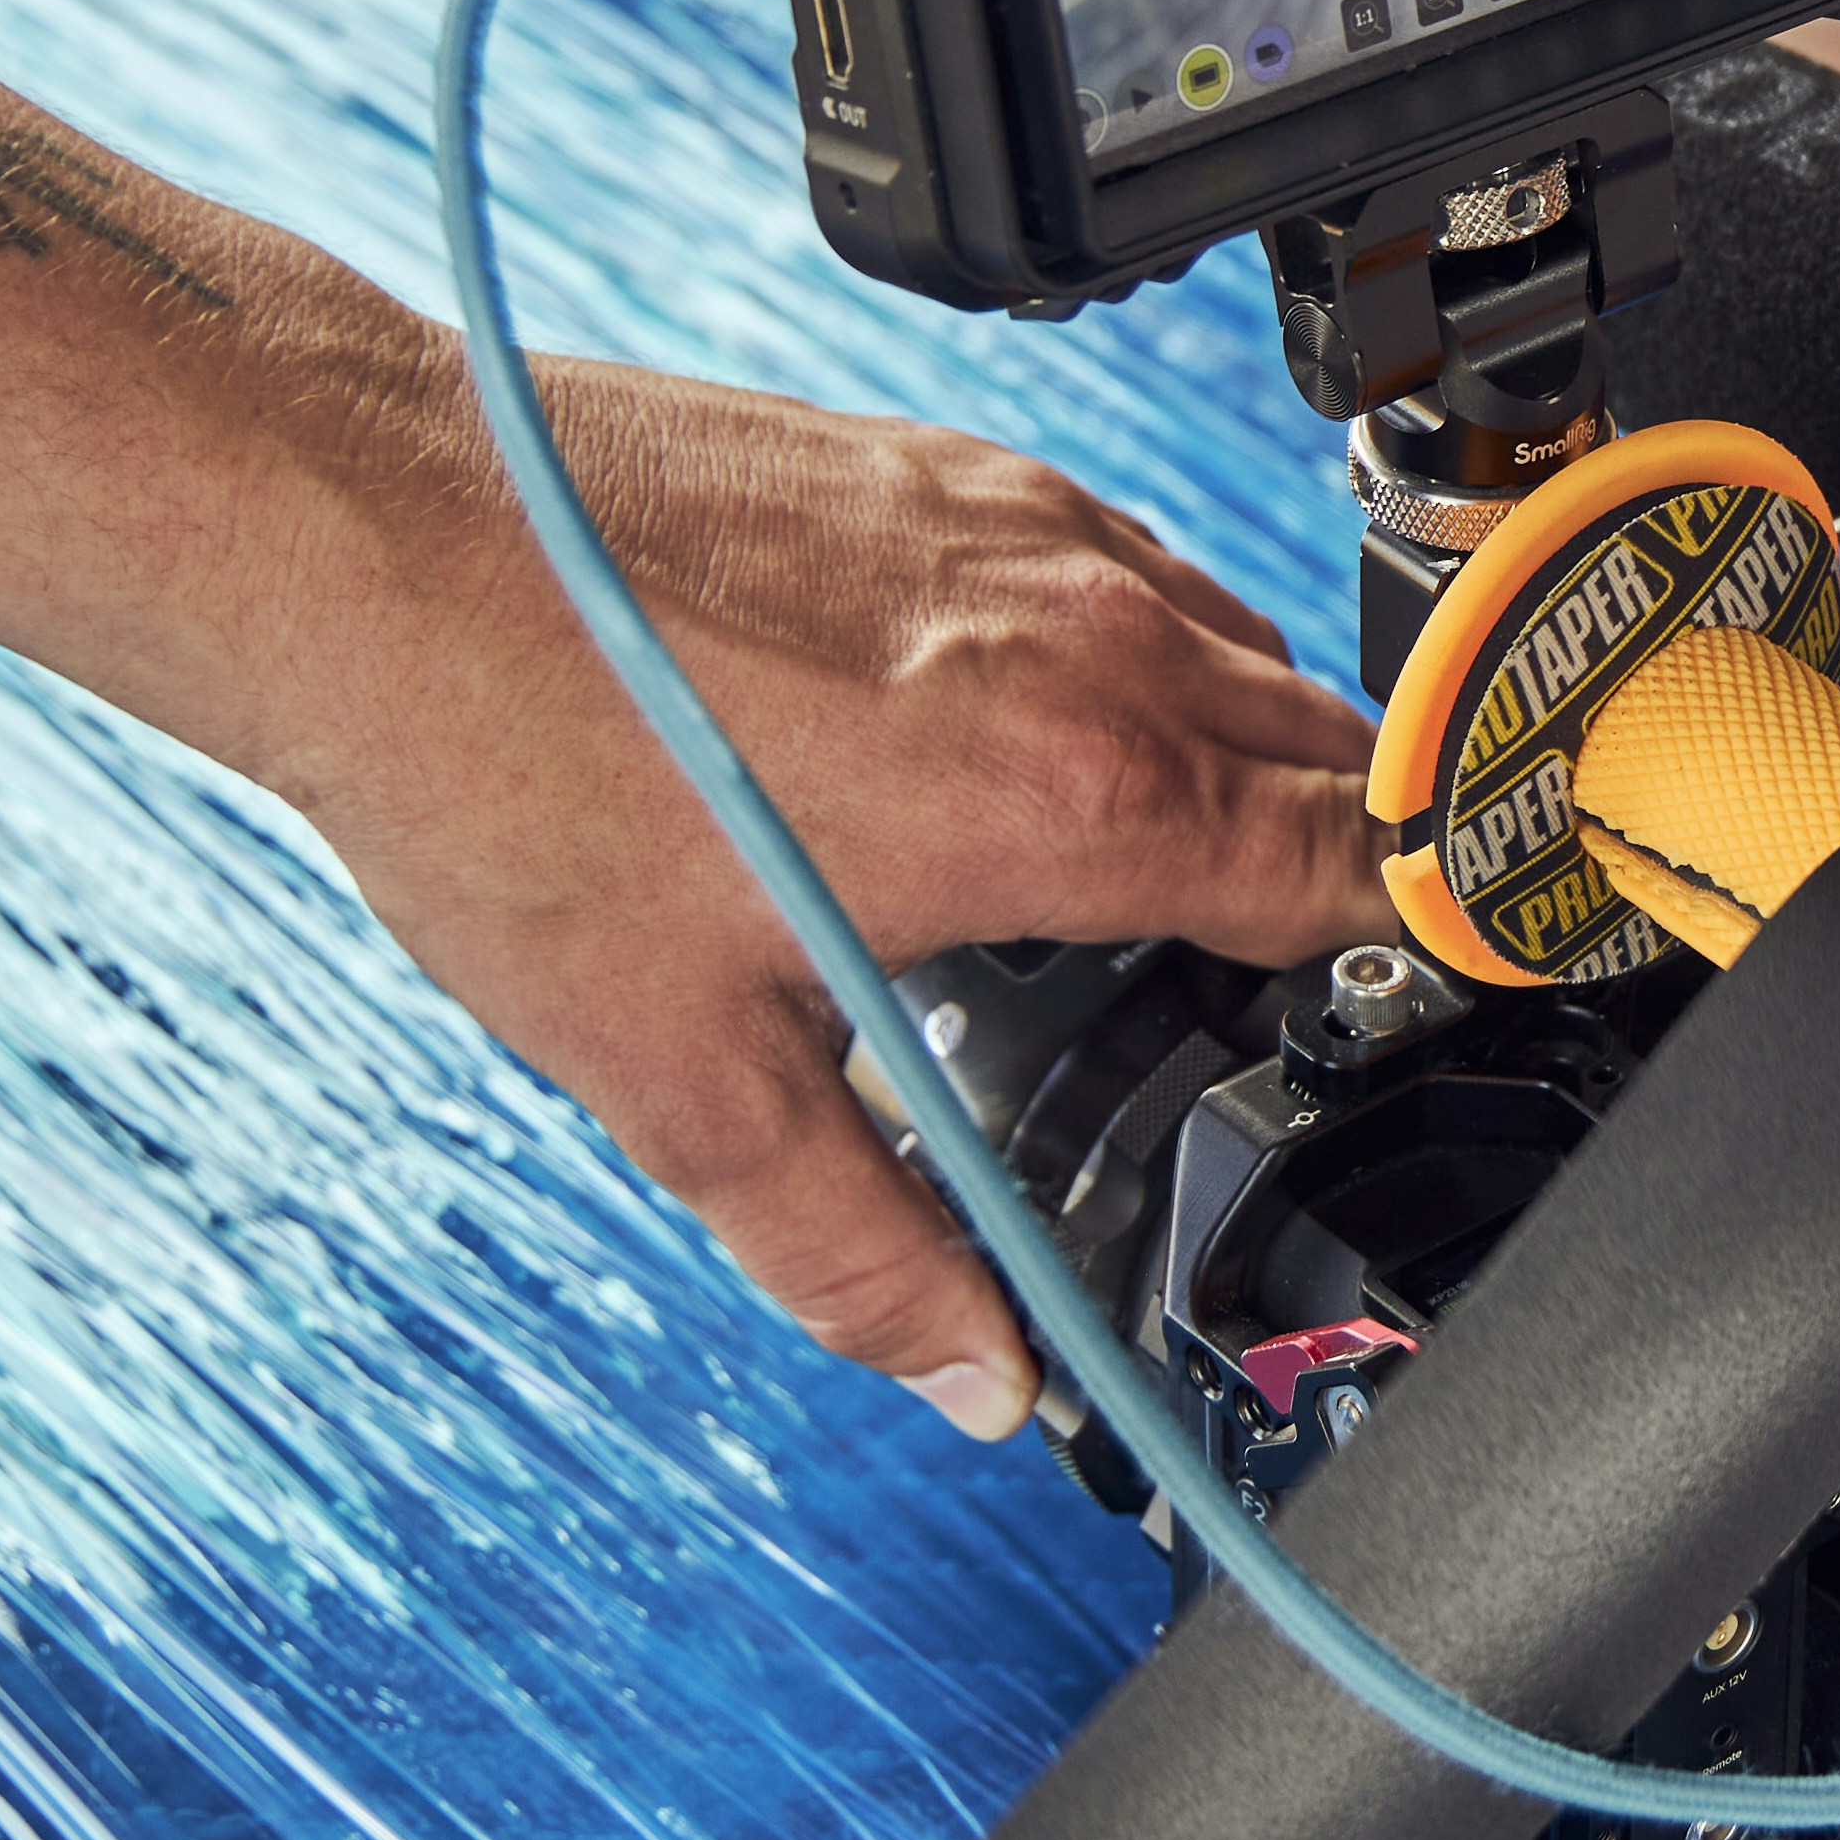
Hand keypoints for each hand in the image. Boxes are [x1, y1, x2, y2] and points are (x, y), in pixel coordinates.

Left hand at [244, 350, 1379, 1428]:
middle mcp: (1087, 638)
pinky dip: (1158, 654)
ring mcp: (1029, 530)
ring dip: (1265, 750)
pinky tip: (1061, 728)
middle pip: (1337, 752)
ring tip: (1204, 861)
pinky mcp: (956, 464)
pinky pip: (1138, 565)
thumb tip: (971, 1375)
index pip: (1357, 866)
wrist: (371, 536)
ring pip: (1246, 645)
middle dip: (1362, 856)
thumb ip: (860, 1249)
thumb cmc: (509, 764)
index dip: (1435, 938)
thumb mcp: (689, 1076)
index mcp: (1068, 796)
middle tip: (1333, 965)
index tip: (1468, 984)